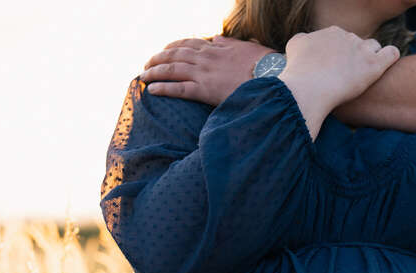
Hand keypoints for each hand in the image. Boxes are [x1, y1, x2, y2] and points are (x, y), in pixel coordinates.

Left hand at [141, 36, 272, 105]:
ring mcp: (204, 73)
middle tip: (147, 65)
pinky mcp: (205, 90)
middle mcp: (205, 58)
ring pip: (171, 70)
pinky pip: (179, 89)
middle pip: (174, 55)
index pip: (187, 44)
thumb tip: (216, 38)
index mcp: (215, 48)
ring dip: (154, 72)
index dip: (172, 46)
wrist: (271, 77)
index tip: (163, 51)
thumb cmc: (264, 64)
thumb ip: (228, 43)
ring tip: (143, 77)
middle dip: (157, 59)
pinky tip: (152, 91)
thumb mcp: (246, 47)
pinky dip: (163, 89)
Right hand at [279, 26, 400, 113]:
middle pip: (358, 43)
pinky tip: (385, 65)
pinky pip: (391, 54)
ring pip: (374, 47)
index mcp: (331, 33)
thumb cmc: (298, 72)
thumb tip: (308, 42)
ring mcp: (362, 50)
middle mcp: (348, 37)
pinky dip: (390, 57)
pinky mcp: (373, 66)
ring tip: (364, 73)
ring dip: (371, 56)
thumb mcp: (294, 46)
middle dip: (354, 56)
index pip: (341, 39)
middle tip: (347, 75)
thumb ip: (305, 41)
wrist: (306, 89)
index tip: (335, 68)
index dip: (340, 54)